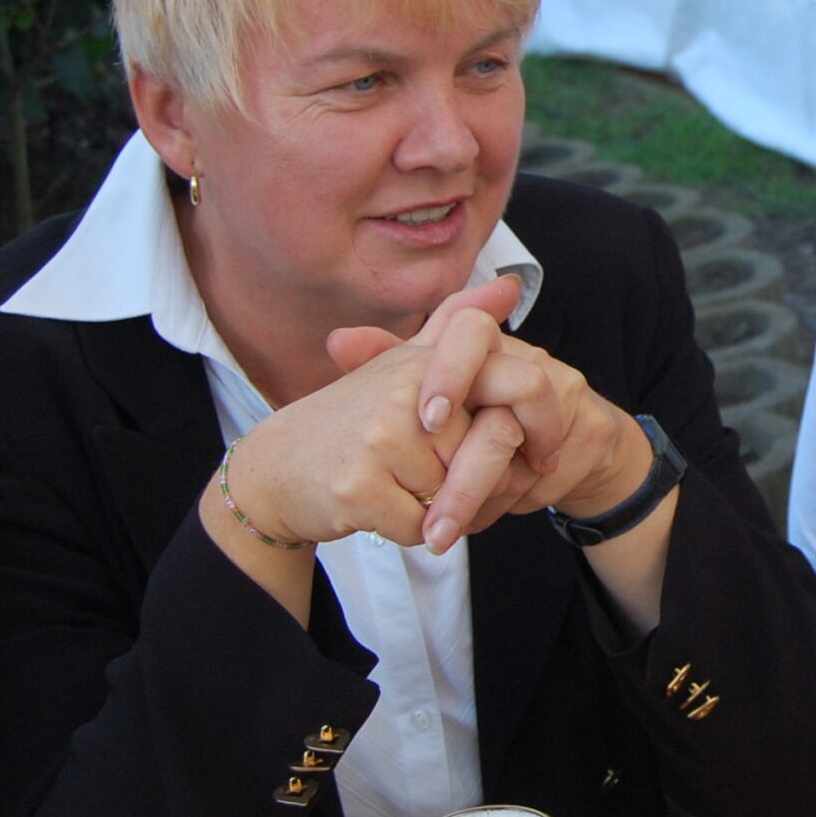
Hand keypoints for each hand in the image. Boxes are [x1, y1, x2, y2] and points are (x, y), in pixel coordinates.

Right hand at [217, 295, 519, 551]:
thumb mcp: (402, 365)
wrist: (274, 469)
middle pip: (491, 454)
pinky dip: (414, 531)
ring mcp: (379, 439)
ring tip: (399, 487)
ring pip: (458, 497)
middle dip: (481, 483)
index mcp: (425, 362)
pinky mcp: (358, 488)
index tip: (538, 451)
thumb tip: (510, 285)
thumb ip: (456, 328)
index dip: (541, 423)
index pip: (521, 384)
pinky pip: (423, 528)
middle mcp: (404, 392)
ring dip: (444, 510)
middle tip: (448, 482)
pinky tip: (381, 509)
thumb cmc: (351, 421)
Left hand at [333, 305, 654, 556]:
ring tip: (444, 533)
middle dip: (474, 465)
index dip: (452, 371)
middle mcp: (532, 358)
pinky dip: (513, 504)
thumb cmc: (478, 416)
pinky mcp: (591, 434)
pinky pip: (551, 476)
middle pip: (519, 390)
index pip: (471, 326)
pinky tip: (483, 517)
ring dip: (486, 499)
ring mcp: (568, 393)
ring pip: (531, 450)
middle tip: (436, 516)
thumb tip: (337, 341)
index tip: (428, 420)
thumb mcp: (429, 390)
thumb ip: (388, 361)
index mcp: (487, 342)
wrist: (559, 444)